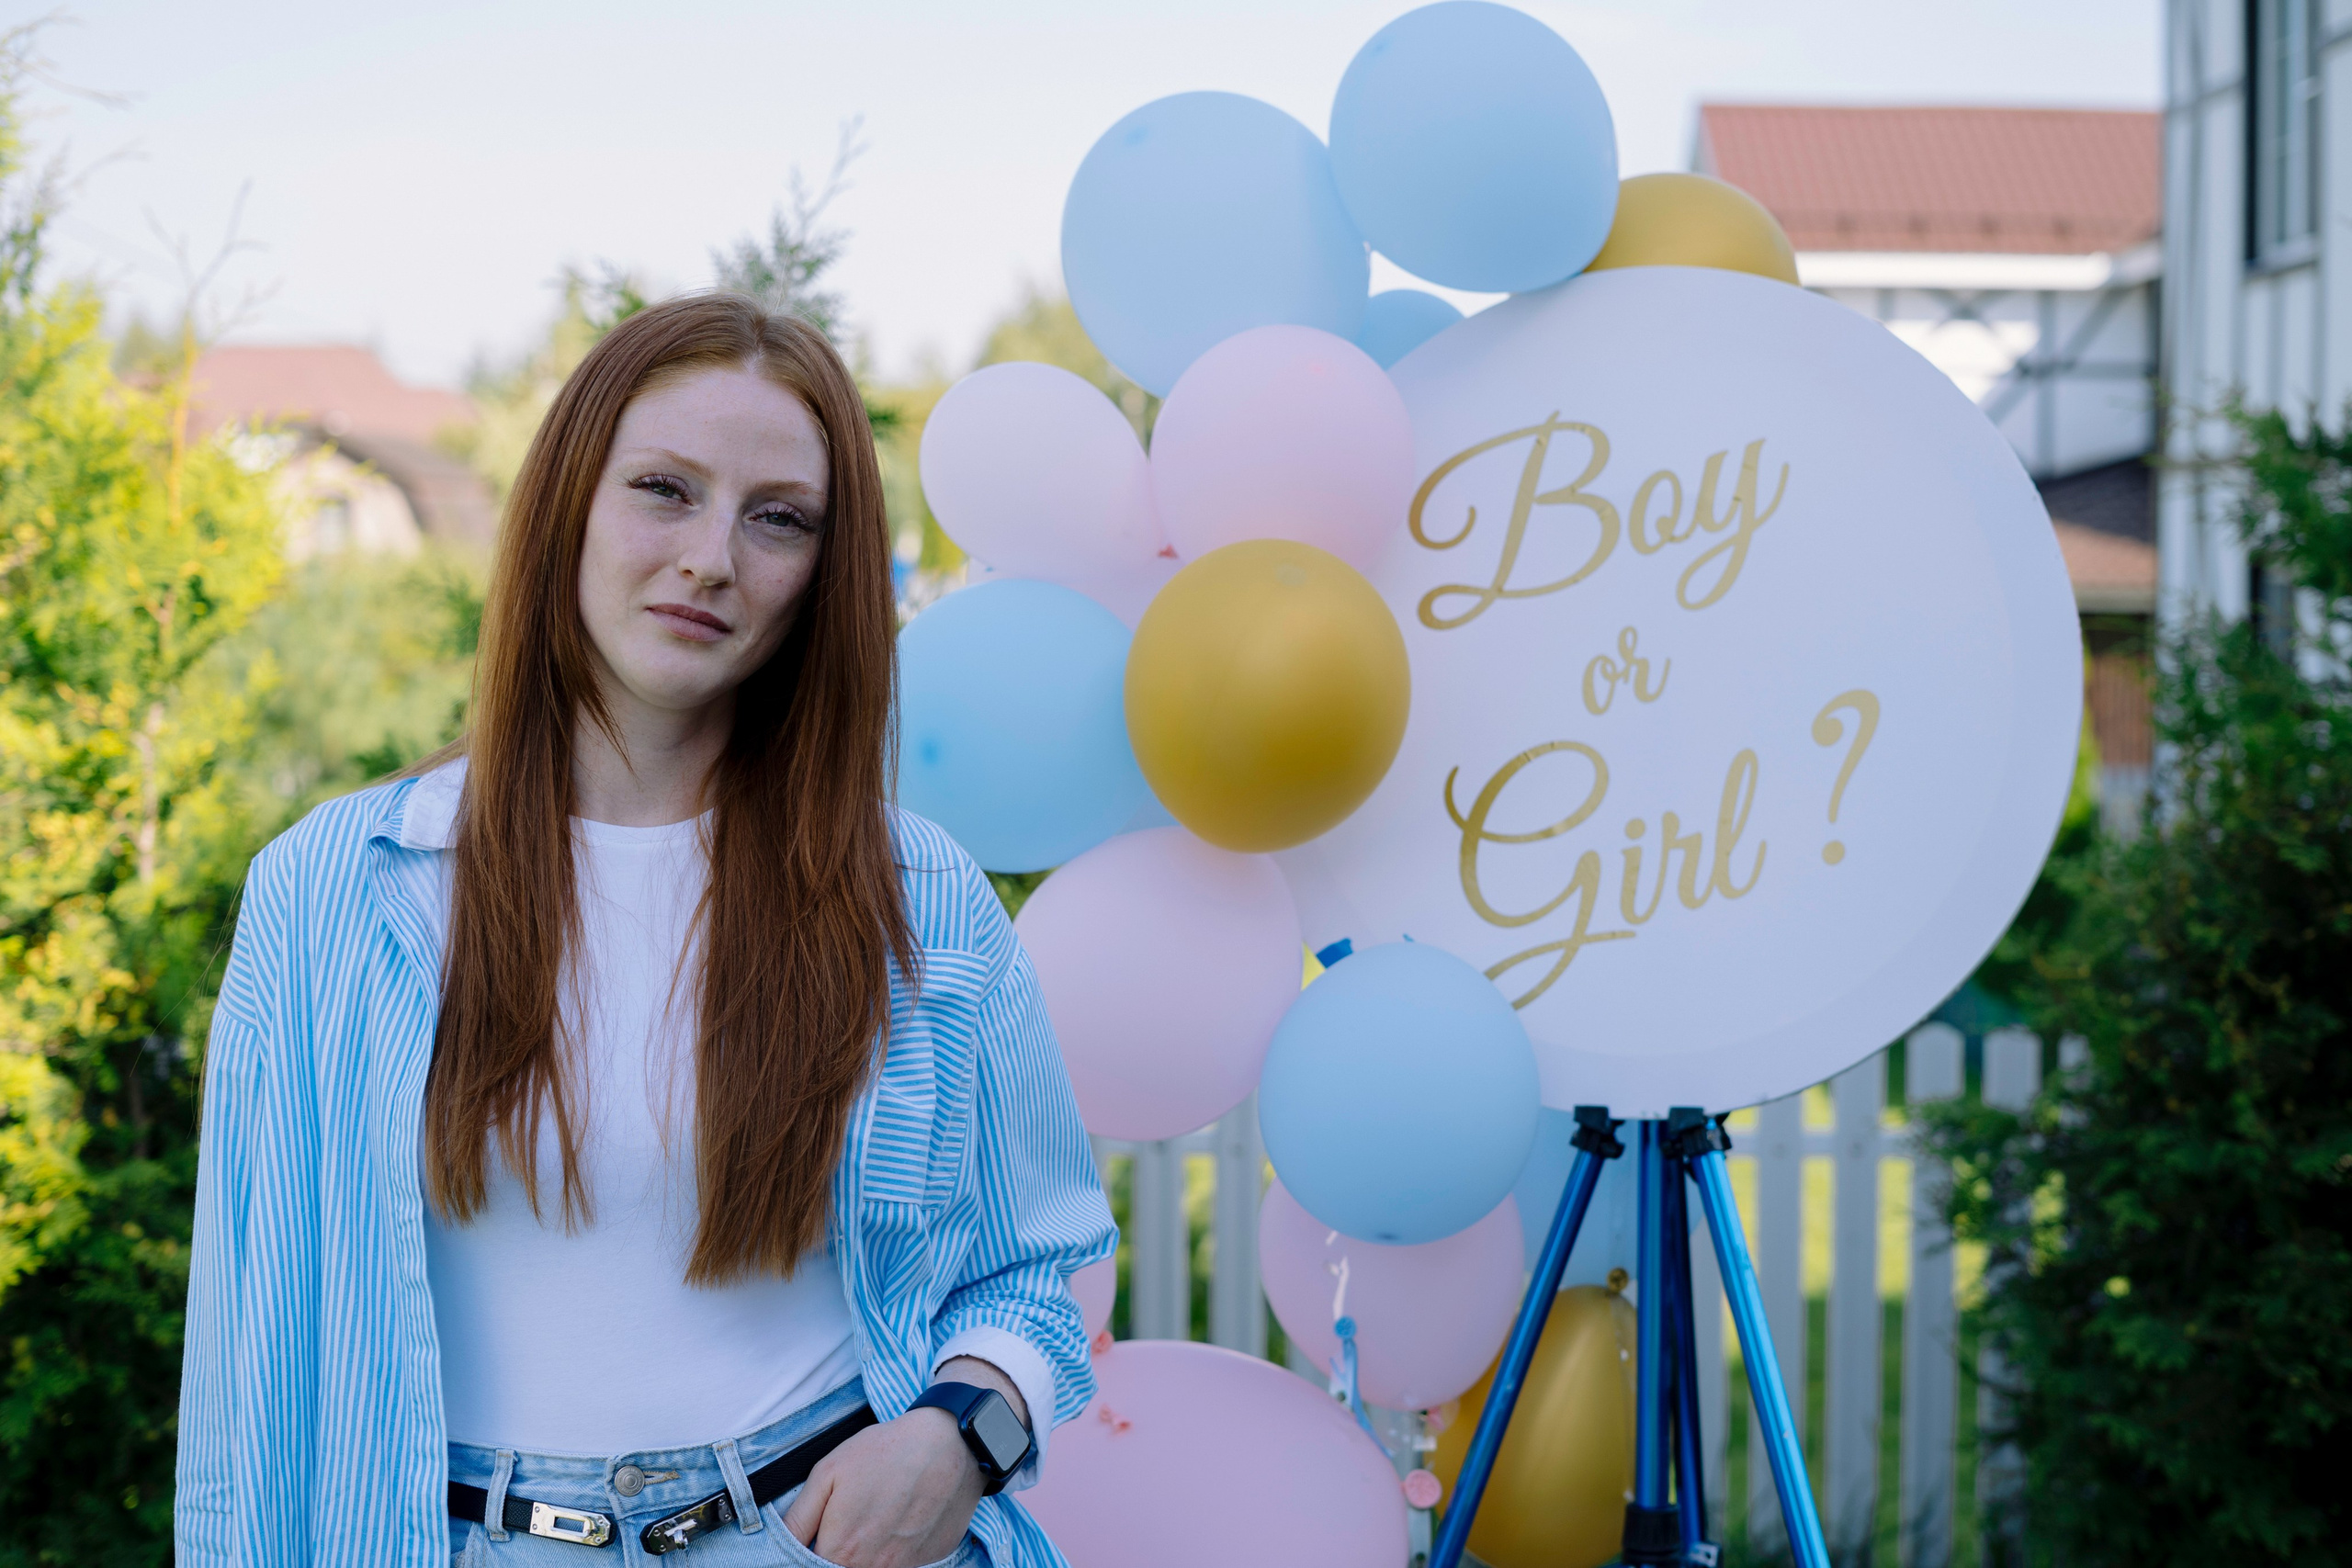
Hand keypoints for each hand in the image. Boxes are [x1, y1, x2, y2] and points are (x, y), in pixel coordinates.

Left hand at [780, 1359, 1026, 1567]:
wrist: (950, 1443)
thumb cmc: (886, 1452)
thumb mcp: (828, 1473)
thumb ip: (799, 1518)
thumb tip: (783, 1544)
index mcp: (841, 1551)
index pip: (811, 1565)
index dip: (810, 1550)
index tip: (820, 1532)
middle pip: (843, 1567)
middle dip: (838, 1550)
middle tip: (851, 1516)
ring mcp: (905, 1567)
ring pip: (873, 1567)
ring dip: (867, 1550)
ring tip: (877, 1512)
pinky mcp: (930, 1559)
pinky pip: (903, 1562)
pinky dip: (896, 1547)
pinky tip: (901, 1518)